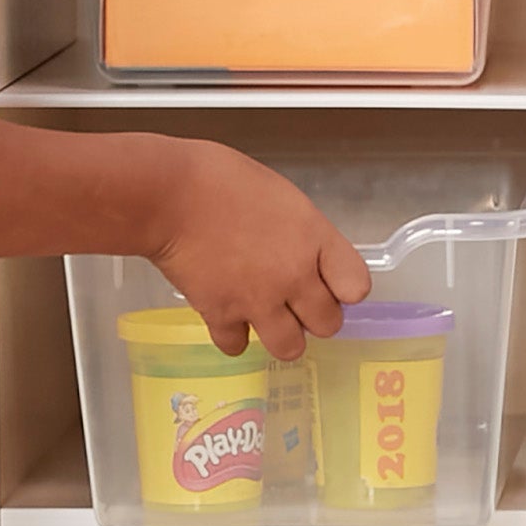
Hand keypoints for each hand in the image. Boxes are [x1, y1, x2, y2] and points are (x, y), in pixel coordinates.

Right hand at [149, 140, 370, 363]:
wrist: (169, 194)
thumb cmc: (218, 178)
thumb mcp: (280, 195)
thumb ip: (300, 231)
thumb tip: (302, 252)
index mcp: (313, 238)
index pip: (356, 286)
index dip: (344, 288)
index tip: (330, 284)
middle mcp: (294, 275)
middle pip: (328, 325)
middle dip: (314, 317)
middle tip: (295, 303)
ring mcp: (258, 300)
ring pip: (290, 348)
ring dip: (281, 336)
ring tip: (266, 318)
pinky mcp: (221, 315)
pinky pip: (238, 346)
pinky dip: (233, 336)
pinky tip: (228, 317)